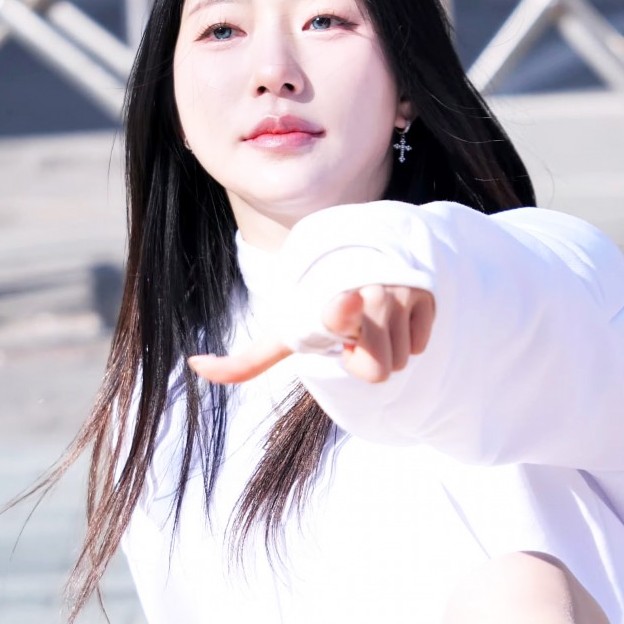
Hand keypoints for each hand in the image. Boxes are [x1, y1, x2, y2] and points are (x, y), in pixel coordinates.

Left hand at [188, 285, 434, 385]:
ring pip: (403, 359)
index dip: (341, 315)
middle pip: (381, 369)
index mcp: (332, 298)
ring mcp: (404, 291)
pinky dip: (408, 339)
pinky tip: (392, 320)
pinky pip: (422, 344)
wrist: (362, 255)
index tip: (338, 301)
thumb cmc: (318, 303)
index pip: (344, 314)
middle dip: (365, 358)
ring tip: (370, 324)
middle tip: (352, 333)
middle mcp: (370, 290)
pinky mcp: (430, 292)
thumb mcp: (286, 329)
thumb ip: (247, 357)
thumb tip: (194, 366)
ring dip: (386, 349)